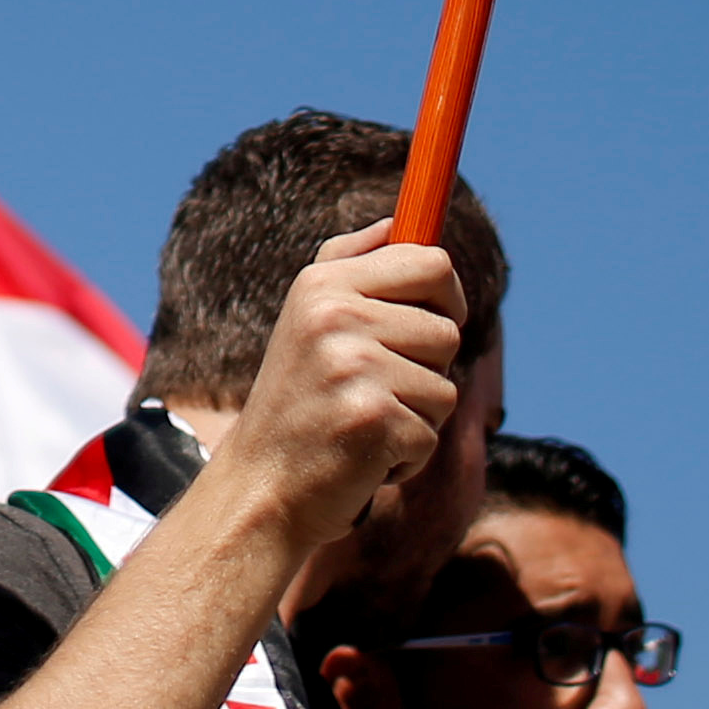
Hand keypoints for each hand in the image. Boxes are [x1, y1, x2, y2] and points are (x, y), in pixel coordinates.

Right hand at [198, 225, 462, 559]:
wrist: (261, 486)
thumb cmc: (297, 402)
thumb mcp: (309, 318)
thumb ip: (353, 264)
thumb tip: (402, 222)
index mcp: (323, 284)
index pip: (431, 262)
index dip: (447, 294)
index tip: (433, 317)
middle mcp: (336, 317)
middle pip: (447, 328)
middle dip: (427, 368)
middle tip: (375, 389)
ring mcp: (354, 368)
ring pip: (445, 387)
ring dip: (417, 416)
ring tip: (363, 423)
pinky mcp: (374, 421)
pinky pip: (432, 433)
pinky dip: (407, 456)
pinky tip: (363, 457)